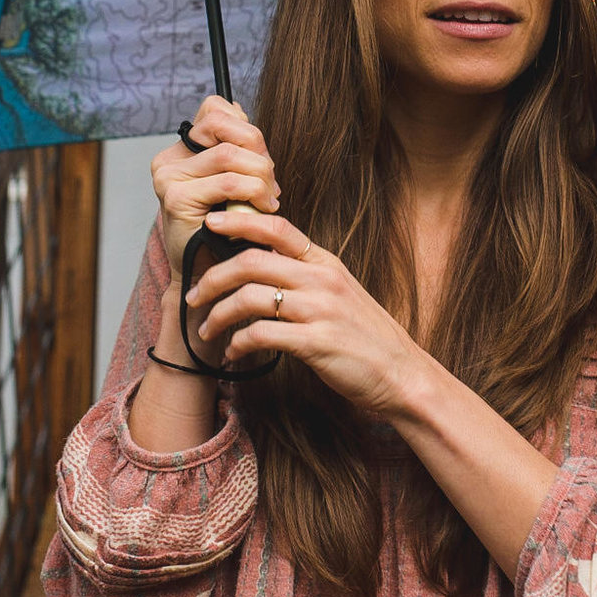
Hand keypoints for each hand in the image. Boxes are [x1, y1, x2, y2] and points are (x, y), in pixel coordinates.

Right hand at [145, 97, 279, 369]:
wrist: (211, 278)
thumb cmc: (229, 230)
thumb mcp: (235, 181)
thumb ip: (236, 147)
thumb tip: (240, 111)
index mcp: (181, 150)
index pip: (215, 108)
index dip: (246, 126)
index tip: (260, 157)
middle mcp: (168, 160)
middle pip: (224, 125)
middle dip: (258, 150)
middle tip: (271, 182)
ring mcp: (169, 179)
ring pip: (231, 154)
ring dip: (262, 175)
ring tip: (269, 199)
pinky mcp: (176, 200)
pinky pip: (229, 182)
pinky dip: (254, 193)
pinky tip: (263, 208)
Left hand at [185, 208, 427, 418]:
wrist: (402, 374)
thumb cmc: (366, 336)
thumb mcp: (340, 292)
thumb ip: (305, 275)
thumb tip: (260, 265)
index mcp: (325, 262)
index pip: (276, 227)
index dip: (238, 222)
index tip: (209, 225)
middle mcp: (321, 280)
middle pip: (251, 261)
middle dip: (212, 278)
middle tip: (193, 296)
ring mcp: (319, 311)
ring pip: (250, 298)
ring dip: (219, 315)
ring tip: (208, 330)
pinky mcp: (316, 343)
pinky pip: (261, 335)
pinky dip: (238, 344)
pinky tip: (233, 353)